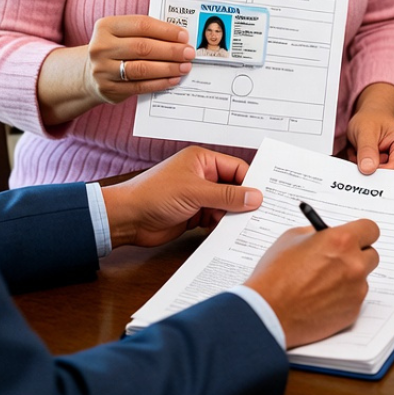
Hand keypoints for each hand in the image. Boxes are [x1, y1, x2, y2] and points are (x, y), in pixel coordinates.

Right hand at [84, 14, 193, 105]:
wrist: (90, 72)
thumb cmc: (116, 48)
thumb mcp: (123, 34)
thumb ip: (146, 33)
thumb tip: (180, 39)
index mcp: (106, 26)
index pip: (142, 25)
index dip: (166, 31)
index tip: (184, 36)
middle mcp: (101, 47)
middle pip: (142, 47)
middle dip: (170, 51)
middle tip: (188, 53)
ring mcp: (102, 69)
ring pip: (141, 69)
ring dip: (167, 68)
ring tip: (184, 67)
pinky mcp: (108, 89)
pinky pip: (139, 86)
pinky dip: (159, 83)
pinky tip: (173, 79)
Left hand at [101, 146, 261, 248]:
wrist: (127, 219)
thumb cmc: (153, 194)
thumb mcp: (195, 192)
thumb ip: (227, 195)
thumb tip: (255, 196)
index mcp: (203, 161)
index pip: (237, 168)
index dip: (251, 182)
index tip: (266, 196)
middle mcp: (203, 176)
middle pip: (234, 187)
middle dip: (245, 200)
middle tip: (263, 213)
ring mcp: (199, 196)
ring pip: (226, 205)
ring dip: (235, 215)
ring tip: (250, 226)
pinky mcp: (194, 214)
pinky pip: (216, 218)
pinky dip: (224, 225)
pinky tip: (232, 233)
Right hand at [244, 220, 379, 347]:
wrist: (267, 312)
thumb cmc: (275, 275)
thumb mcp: (292, 239)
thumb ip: (317, 234)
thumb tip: (328, 234)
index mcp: (341, 241)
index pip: (370, 229)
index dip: (362, 232)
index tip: (356, 236)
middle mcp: (354, 265)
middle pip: (371, 255)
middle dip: (357, 255)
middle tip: (339, 260)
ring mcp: (356, 291)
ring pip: (362, 278)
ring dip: (349, 278)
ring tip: (322, 283)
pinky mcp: (352, 312)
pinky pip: (354, 299)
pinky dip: (343, 298)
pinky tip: (321, 299)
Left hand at [346, 83, 393, 174]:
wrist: (373, 117)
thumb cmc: (371, 120)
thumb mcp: (364, 129)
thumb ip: (366, 149)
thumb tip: (368, 169)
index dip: (377, 172)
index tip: (363, 167)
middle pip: (392, 178)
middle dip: (372, 171)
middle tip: (360, 156)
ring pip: (386, 181)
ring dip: (370, 171)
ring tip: (364, 155)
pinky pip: (384, 180)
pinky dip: (372, 172)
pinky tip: (369, 160)